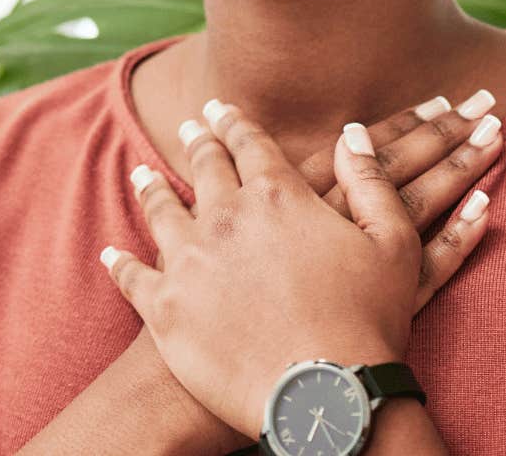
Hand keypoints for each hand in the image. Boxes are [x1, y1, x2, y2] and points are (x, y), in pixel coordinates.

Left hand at [101, 98, 495, 436]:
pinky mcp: (165, 308)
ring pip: (161, 212)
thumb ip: (371, 182)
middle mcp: (226, 217)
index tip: (222, 109)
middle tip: (190, 127)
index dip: (236, 124)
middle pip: (204, 168)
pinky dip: (121, 264)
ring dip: (152, 190)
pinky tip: (112, 255)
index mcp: (278, 195)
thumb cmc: (368, 323)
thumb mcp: (393, 244)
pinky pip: (133, 277)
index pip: (250, 145)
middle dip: (198, 143)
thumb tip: (352, 134)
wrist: (322, 397)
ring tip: (143, 175)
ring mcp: (189, 261)